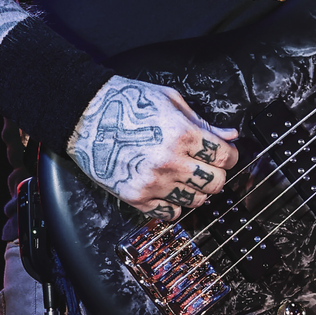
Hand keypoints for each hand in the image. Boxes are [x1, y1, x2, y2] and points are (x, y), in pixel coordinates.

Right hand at [67, 76, 238, 217]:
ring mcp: (152, 183)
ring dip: (197, 190)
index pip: (224, 157)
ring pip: (195, 201)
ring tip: (186, 176)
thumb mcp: (171, 101)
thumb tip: (229, 135)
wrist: (85, 116)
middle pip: (214, 183)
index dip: (230, 156)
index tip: (226, 155)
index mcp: (181, 134)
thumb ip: (202, 122)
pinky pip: (169, 212)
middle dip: (216, 174)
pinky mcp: (136, 197)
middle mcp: (169, 162)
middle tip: (207, 166)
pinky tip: (169, 188)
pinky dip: (174, 203)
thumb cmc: (126, 104)